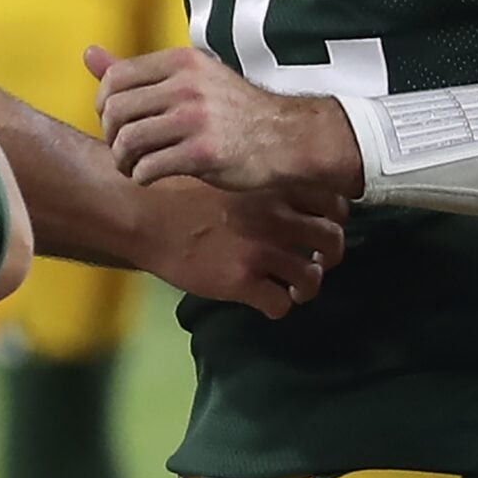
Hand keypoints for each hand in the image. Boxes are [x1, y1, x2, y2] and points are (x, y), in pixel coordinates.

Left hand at [87, 44, 356, 190]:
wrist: (286, 137)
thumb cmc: (232, 111)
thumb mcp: (190, 78)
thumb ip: (138, 72)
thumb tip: (88, 53)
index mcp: (180, 62)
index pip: (114, 79)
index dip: (103, 105)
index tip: (114, 122)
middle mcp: (186, 86)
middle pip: (115, 112)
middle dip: (110, 136)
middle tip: (121, 149)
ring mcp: (195, 119)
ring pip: (127, 142)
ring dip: (122, 161)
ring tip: (133, 166)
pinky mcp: (203, 153)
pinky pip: (148, 168)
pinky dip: (141, 177)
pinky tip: (152, 177)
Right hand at [133, 176, 344, 318]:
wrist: (142, 212)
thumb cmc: (176, 187)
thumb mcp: (228, 171)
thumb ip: (261, 183)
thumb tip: (286, 196)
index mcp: (275, 185)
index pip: (335, 203)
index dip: (331, 219)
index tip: (317, 226)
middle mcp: (277, 216)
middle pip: (332, 241)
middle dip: (328, 256)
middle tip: (312, 261)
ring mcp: (261, 250)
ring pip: (312, 278)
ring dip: (306, 286)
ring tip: (291, 287)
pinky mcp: (242, 281)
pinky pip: (281, 304)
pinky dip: (277, 306)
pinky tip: (262, 300)